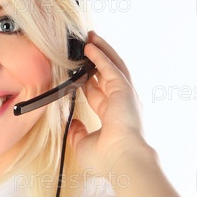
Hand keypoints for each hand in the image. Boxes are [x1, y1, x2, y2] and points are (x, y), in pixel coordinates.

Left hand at [68, 30, 151, 175]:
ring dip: (101, 50)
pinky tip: (90, 45)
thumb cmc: (107, 158)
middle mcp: (121, 103)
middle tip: (87, 46)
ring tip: (90, 37)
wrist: (123, 159)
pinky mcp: (123, 89)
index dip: (88, 81)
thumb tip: (72, 124)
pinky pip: (110, 67)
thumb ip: (77, 132)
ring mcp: (124, 95)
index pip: (99, 94)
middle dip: (97, 60)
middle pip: (107, 75)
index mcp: (113, 116)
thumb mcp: (84, 144)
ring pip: (112, 65)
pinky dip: (100, 55)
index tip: (79, 72)